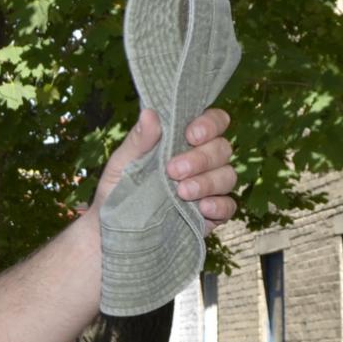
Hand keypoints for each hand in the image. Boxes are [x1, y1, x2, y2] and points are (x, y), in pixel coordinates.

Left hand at [91, 106, 235, 225]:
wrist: (113, 229)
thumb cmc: (118, 188)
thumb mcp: (122, 162)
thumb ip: (139, 139)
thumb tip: (149, 113)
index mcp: (184, 140)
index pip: (214, 121)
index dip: (210, 124)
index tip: (191, 135)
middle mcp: (202, 160)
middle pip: (222, 148)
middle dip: (201, 158)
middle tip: (173, 170)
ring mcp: (209, 187)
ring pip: (228, 176)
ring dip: (208, 181)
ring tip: (182, 191)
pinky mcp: (211, 214)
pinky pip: (229, 206)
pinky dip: (219, 205)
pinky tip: (202, 208)